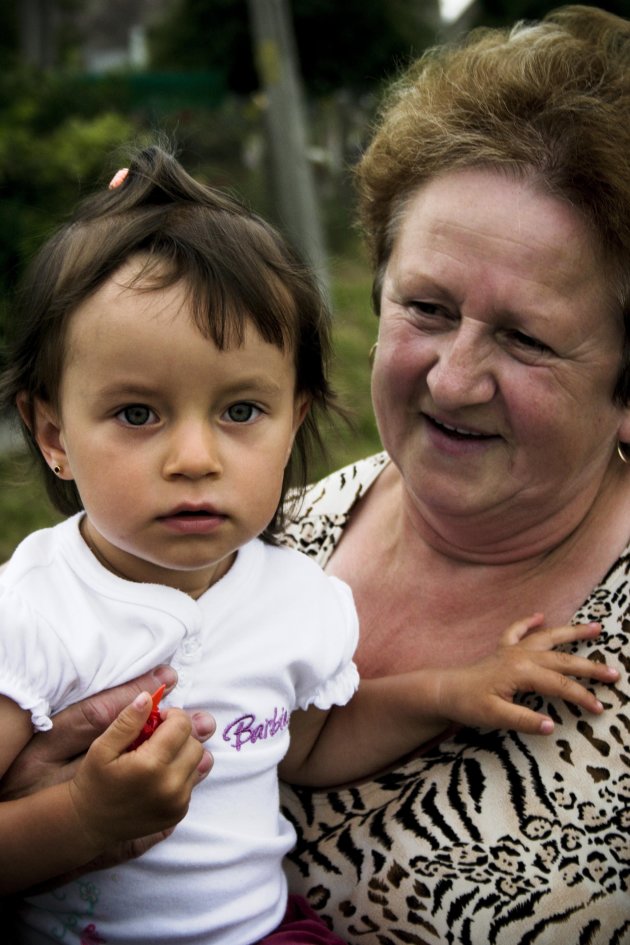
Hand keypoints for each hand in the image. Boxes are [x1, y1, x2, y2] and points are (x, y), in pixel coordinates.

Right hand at [0, 666, 214, 800]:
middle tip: (156, 739)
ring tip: (158, 757)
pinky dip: (181, 773)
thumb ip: (128, 721)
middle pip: (194, 743)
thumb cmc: (93, 781)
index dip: (171, 716)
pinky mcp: (179, 813)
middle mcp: (170, 786)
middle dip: (179, 735)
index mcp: (150, 765)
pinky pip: (193, 781)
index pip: (182, 725)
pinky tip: (159, 775)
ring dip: (182, 754)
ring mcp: (177, 802)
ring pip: (198, 762)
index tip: (155, 721)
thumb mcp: (103, 747)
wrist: (89, 824)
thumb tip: (148, 698)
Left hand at [436, 614, 619, 734]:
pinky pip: (517, 630)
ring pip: (548, 638)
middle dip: (590, 666)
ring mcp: (511, 651)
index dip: (582, 697)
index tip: (600, 709)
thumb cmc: (468, 704)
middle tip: (615, 672)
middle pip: (563, 659)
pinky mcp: (501, 651)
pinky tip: (540, 615)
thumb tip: (552, 726)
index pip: (560, 684)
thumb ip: (523, 720)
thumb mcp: (495, 718)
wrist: (442, 691)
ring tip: (596, 627)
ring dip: (572, 632)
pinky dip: (529, 622)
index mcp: (522, 672)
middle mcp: (520, 656)